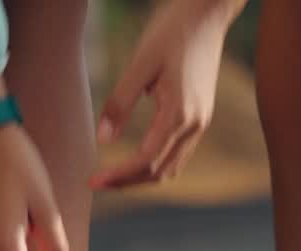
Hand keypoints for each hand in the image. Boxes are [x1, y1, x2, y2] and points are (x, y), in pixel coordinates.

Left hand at [90, 0, 243, 189]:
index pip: (146, 160)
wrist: (208, 12)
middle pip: (159, 171)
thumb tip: (103, 140)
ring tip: (113, 176)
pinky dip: (156, 164)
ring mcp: (201, 122)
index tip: (92, 180)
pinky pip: (179, 153)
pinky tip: (137, 159)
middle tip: (96, 183)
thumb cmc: (173, 30)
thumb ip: (121, 101)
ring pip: (171, 166)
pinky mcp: (201, 116)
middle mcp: (195, 124)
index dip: (118, 175)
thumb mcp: (141, 62)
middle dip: (127, 182)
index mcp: (180, 113)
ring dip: (142, 177)